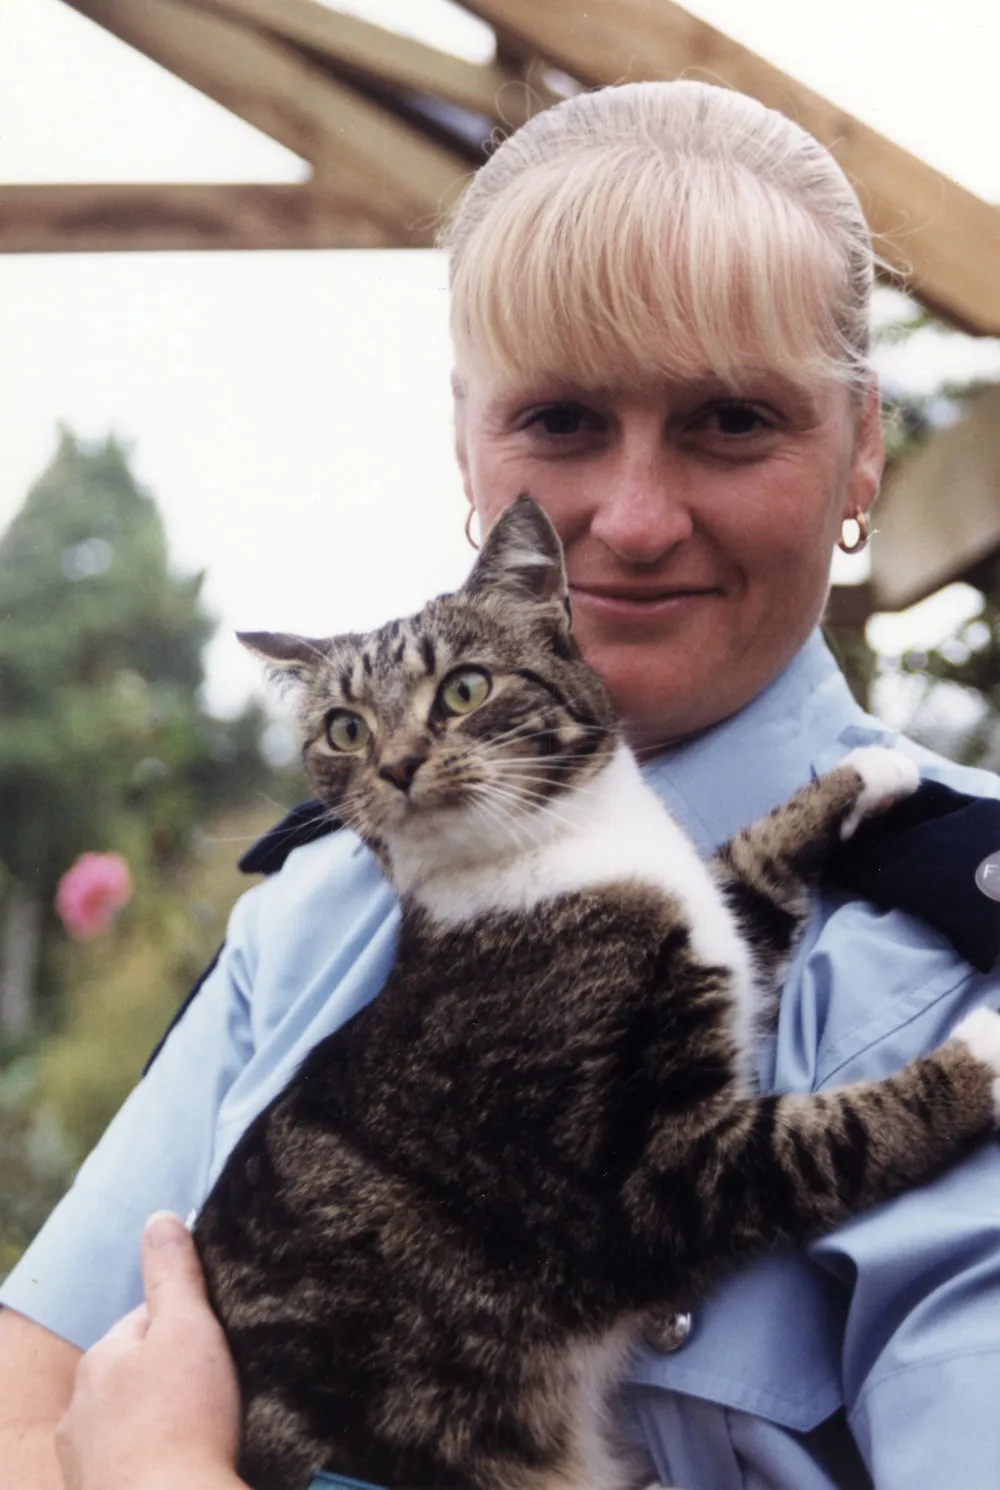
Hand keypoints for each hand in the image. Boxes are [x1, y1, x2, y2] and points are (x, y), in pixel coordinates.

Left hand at [56, 1210, 243, 1489]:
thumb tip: (159, 1218)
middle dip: (173, 1375)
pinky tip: (187, 1460)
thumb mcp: (188, 1328)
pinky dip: (158, 1458)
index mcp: (100, 1360)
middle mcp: (80, 1409)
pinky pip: (134, 1462)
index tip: (220, 1344)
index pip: (147, 1321)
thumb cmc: (183, 1421)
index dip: (190, 1327)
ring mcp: (86, 1460)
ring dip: (165, 1420)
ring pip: (133, 1421)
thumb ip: (173, 1273)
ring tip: (210, 1428)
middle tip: (221, 1387)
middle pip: (139, 1373)